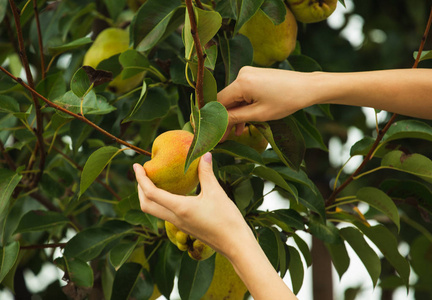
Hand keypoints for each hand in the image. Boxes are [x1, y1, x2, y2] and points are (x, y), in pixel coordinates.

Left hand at [133, 152, 253, 257]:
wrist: (235, 244)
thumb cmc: (226, 219)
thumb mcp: (216, 193)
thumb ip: (206, 173)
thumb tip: (204, 154)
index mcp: (179, 208)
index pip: (151, 193)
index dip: (141, 179)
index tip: (137, 166)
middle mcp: (175, 218)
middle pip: (146, 205)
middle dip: (140, 188)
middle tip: (142, 173)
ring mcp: (179, 225)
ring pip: (155, 211)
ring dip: (148, 196)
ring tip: (153, 181)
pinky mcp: (186, 227)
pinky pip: (165, 214)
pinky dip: (160, 202)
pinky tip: (171, 193)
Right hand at [218, 66, 318, 138]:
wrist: (307, 87)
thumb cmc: (286, 101)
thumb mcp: (259, 114)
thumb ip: (235, 118)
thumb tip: (217, 124)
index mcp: (242, 82)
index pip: (219, 102)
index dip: (216, 119)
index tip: (214, 134)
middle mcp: (242, 74)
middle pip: (227, 100)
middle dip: (226, 118)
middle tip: (224, 138)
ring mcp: (248, 73)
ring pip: (235, 97)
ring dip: (236, 114)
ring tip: (237, 133)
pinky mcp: (255, 75)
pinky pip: (243, 93)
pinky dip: (244, 106)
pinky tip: (245, 121)